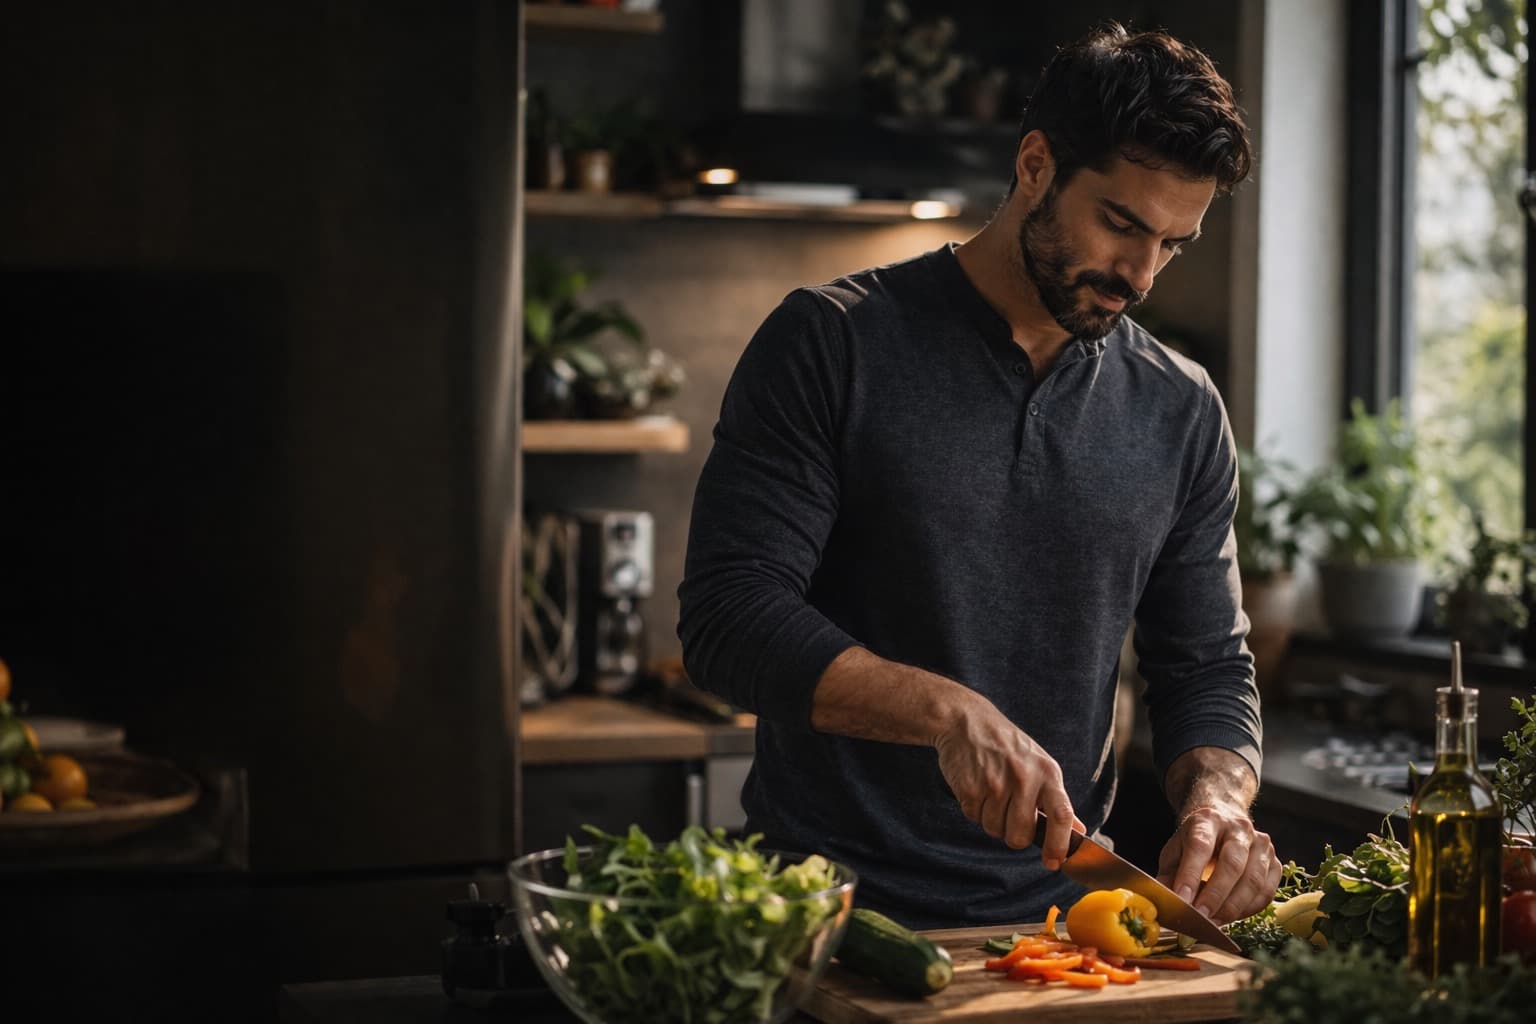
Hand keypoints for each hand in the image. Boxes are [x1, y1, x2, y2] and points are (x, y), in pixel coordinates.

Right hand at [933, 694, 1084, 868]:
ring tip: (990, 793)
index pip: (1062, 816)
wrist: (966, 721)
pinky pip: (974, 817)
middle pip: (1020, 835)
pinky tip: (976, 787)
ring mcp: (995, 784)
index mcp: (1047, 773)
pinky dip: (974, 809)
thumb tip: (1078, 829)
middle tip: (1008, 815)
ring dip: (991, 820)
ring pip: (994, 830)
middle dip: (1013, 834)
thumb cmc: (1006, 745)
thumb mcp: (1039, 763)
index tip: (1054, 862)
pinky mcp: (969, 788)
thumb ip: (1056, 798)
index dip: (1060, 844)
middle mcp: (1023, 778)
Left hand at [1155, 803, 1279, 923]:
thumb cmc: (1195, 842)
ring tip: (1215, 922)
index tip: (1182, 899)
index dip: (1191, 875)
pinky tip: (1233, 916)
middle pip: (1232, 863)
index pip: (1200, 846)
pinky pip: (1266, 891)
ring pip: (1253, 880)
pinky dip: (1249, 909)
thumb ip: (1168, 875)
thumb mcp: (1175, 851)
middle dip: (1216, 895)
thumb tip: (1166, 903)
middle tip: (1201, 917)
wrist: (1224, 823)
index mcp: (1207, 820)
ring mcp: (1261, 844)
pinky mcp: (1275, 862)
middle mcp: (1238, 827)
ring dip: (1233, 907)